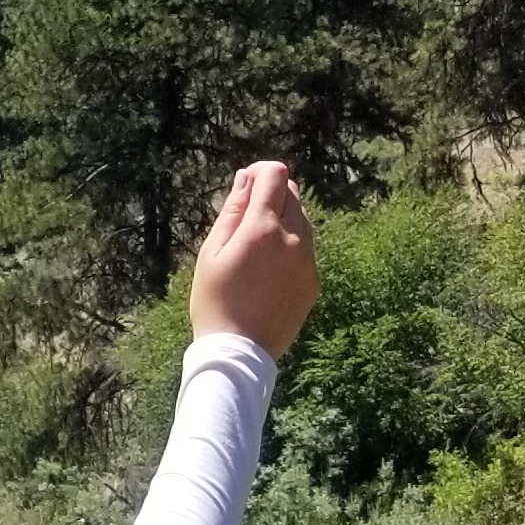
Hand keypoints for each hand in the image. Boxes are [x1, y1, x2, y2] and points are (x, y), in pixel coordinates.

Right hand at [189, 161, 317, 358]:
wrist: (240, 352)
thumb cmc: (215, 301)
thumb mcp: (211, 253)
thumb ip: (232, 210)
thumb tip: (246, 178)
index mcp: (263, 228)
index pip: (275, 175)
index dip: (260, 171)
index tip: (247, 183)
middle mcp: (293, 239)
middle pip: (292, 193)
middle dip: (272, 194)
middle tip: (247, 217)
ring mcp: (307, 261)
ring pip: (302, 221)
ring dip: (282, 220)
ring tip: (256, 247)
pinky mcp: (313, 281)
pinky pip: (305, 249)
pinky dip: (290, 247)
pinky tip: (267, 271)